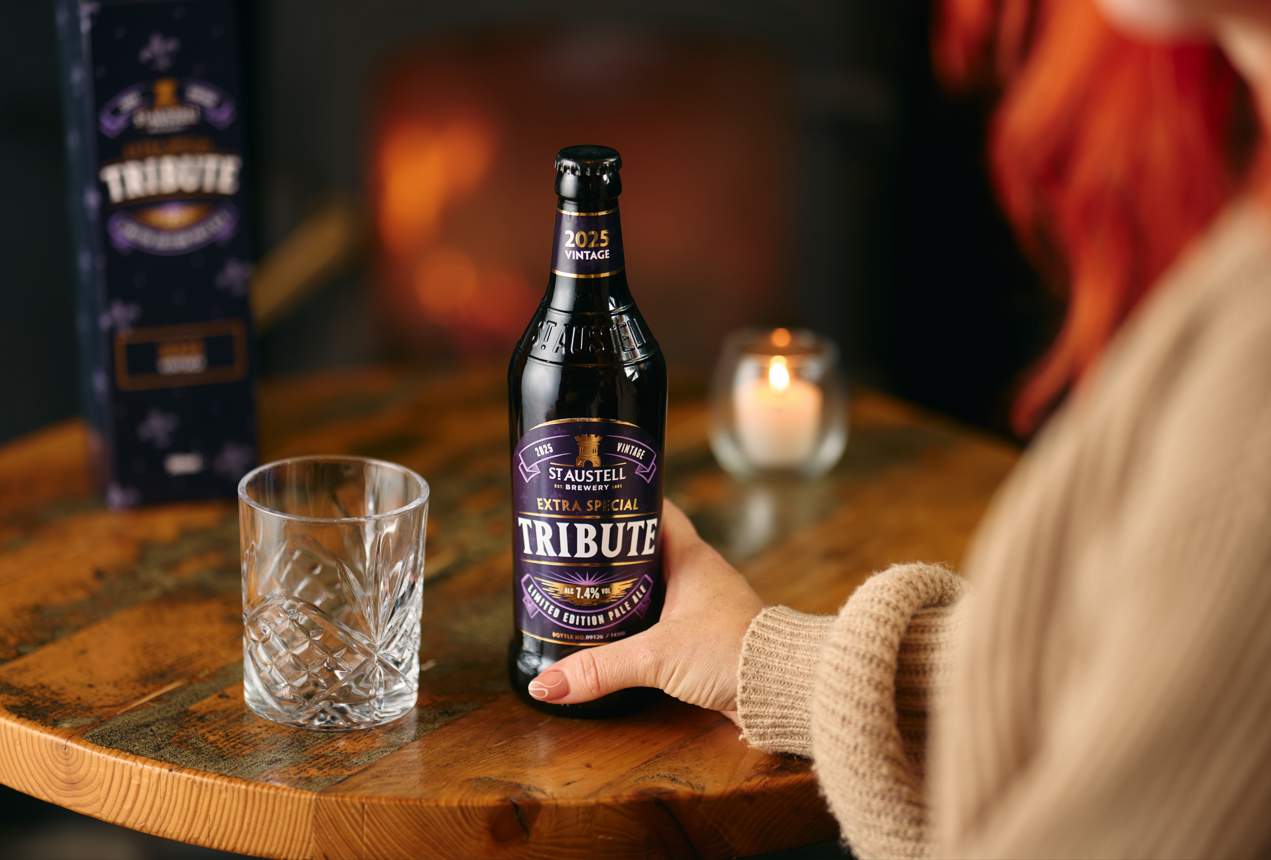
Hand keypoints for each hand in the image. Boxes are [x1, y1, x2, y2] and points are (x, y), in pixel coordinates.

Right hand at [527, 499, 764, 720]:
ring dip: (622, 590)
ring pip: (653, 586)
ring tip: (581, 593)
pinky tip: (615, 634)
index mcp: (691, 558)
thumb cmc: (734, 652)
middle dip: (609, 552)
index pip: (654, 510)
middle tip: (571, 553)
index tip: (589, 501)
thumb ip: (601, 669)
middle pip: (645, 550)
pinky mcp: (705, 636)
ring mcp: (703, 605)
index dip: (623, 501)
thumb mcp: (657, 656)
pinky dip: (638, 621)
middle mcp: (698, 575)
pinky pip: (663, 619)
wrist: (783, 689)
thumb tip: (548, 684)